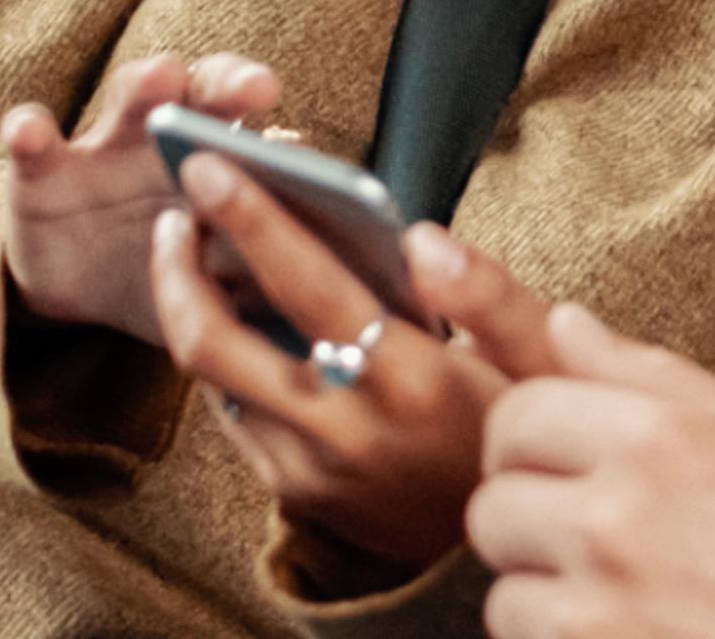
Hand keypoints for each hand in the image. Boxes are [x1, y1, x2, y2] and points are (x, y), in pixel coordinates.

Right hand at [0, 53, 280, 346]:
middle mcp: (175, 139)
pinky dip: (30, 131)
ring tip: (163, 78)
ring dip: (146, 84)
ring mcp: (106, 147)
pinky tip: (30, 130)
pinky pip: (34, 143)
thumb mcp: (220, 277)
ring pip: (128, 98)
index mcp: (226, 162)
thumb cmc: (175, 268)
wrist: (82, 282)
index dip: (288, 147)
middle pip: (206, 93)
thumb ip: (266, 268)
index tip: (299, 150)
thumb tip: (339, 293)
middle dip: (230, 82)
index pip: (263, 133)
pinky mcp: (42, 172)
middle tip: (257, 87)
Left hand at [150, 177, 564, 572]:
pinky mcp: (296, 496)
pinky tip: (238, 321)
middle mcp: (349, 431)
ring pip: (212, 383)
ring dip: (191, 311)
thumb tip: (422, 237)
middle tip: (173, 211)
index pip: (311, 289)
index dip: (252, 222)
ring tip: (194, 253)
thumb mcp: (540, 360)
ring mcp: (312, 471)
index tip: (208, 166)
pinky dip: (226, 361)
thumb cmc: (528, 433)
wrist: (508, 548)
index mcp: (414, 382)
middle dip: (177, 268)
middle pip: (217, 346)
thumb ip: (488, 293)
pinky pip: (235, 417)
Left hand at [464, 304, 714, 638]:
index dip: (527, 441)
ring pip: (503, 587)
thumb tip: (564, 322)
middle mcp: (617, 514)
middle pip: (493, 502)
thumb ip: (644, 374)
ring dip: (543, 592)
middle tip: (582, 533)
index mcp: (655, 436)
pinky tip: (620, 627)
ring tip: (611, 591)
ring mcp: (602, 598)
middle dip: (528, 518)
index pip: (518, 415)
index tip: (550, 463)